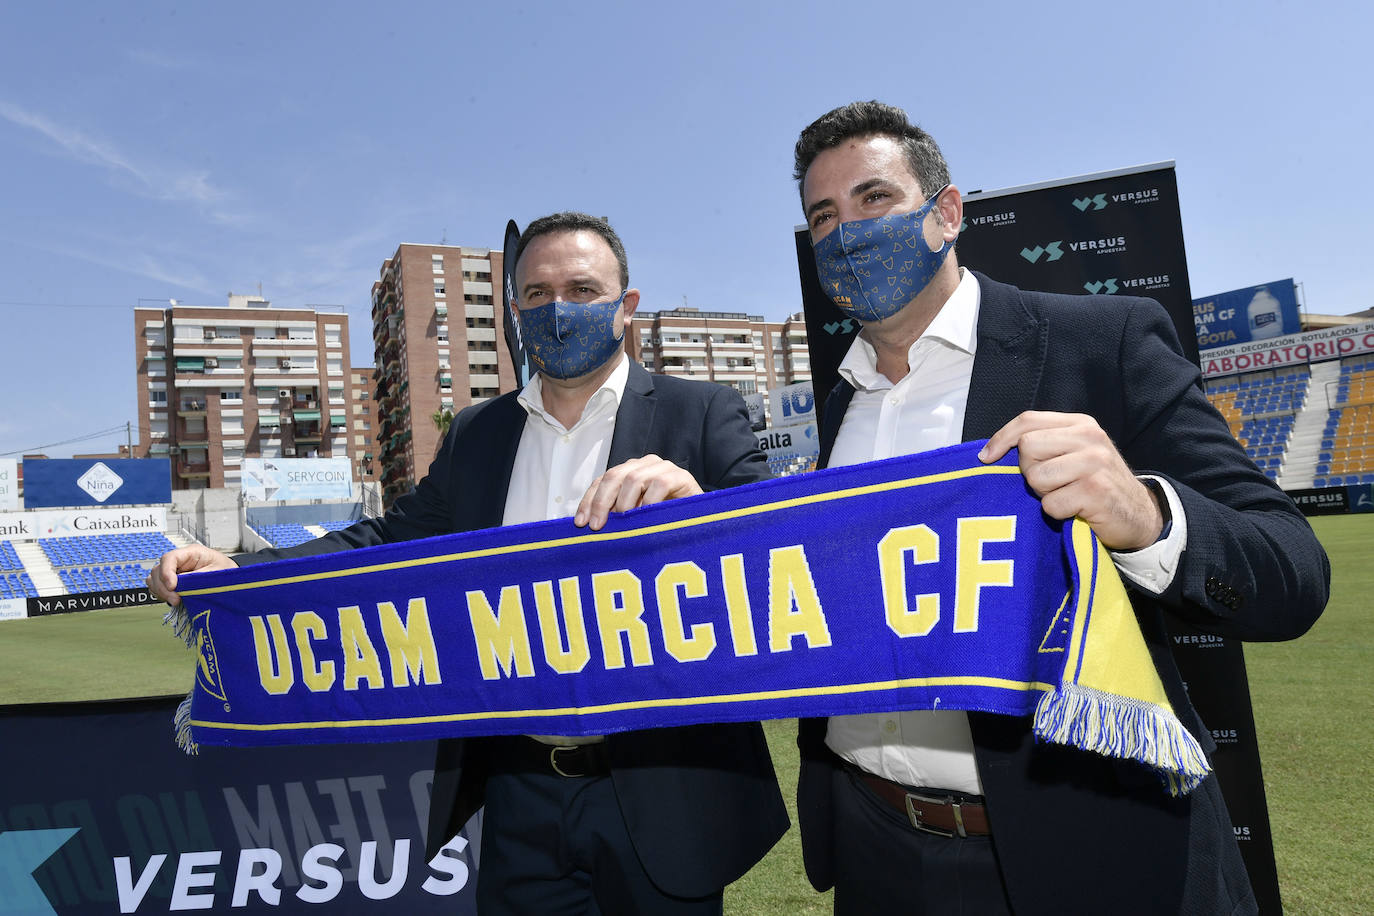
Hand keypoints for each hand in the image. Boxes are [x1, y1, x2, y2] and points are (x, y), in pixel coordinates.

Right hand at [146, 545, 236, 606]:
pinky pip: (158, 587)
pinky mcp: (172, 581)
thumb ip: (197, 579)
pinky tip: (173, 599)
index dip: (166, 572)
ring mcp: (174, 570)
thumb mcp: (217, 573)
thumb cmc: (226, 570)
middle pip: (158, 570)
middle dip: (164, 587)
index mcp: (192, 553)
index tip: (172, 587)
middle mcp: (180, 560)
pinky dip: (161, 594)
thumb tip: (180, 587)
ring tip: (176, 600)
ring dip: (161, 592)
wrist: (231, 577)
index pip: (170, 558)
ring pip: (154, 579)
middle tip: (176, 600)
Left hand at [574, 455, 703, 530]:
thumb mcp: (634, 518)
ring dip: (625, 504)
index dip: (589, 501)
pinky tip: (646, 518)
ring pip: (634, 479)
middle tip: (599, 526)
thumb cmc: (663, 522)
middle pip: (614, 476)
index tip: (581, 523)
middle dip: (602, 502)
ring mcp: (663, 468)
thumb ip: (615, 515)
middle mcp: (644, 465)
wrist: (699, 522)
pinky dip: (649, 503)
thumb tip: (586, 525)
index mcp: (629, 471)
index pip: (602, 480)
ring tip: (625, 523)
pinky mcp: (681, 476)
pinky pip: (659, 484)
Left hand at [979, 411, 1163, 550]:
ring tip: (1065, 496)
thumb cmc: (1095, 485)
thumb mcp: (1075, 454)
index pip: (1028, 421)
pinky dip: (1057, 513)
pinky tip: (1076, 510)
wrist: (1139, 516)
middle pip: (1027, 449)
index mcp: (1080, 424)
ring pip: (1036, 477)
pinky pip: (1051, 505)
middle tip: (1052, 484)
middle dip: (1030, 472)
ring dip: (1044, 494)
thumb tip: (994, 451)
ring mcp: (1095, 464)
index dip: (1001, 439)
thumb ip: (1045, 444)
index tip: (986, 457)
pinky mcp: (1096, 492)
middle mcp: (1090, 438)